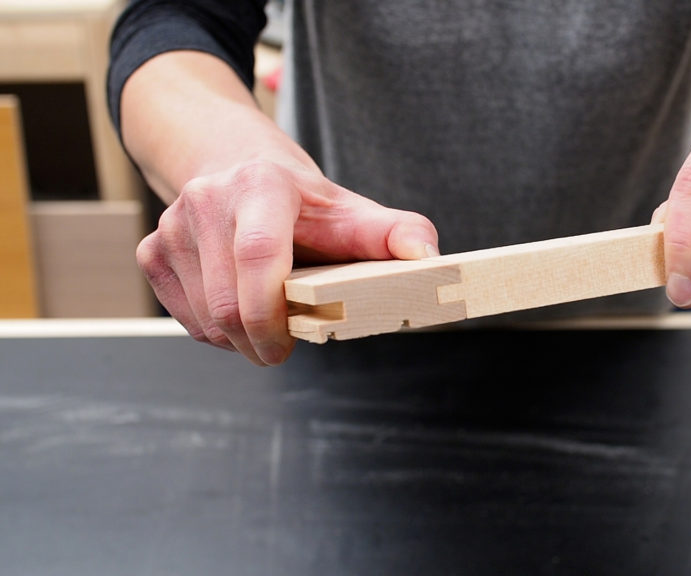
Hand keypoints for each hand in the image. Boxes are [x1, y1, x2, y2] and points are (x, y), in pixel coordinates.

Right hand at [136, 160, 438, 365]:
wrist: (237, 165)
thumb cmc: (303, 202)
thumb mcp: (351, 211)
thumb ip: (395, 234)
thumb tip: (431, 257)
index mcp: (261, 186)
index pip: (257, 255)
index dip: (271, 313)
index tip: (288, 346)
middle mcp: (207, 200)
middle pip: (228, 302)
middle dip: (259, 342)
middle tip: (284, 347)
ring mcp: (172, 225)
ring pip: (205, 319)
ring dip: (240, 339)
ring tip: (267, 318)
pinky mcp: (151, 250)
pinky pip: (185, 318)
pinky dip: (215, 331)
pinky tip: (239, 307)